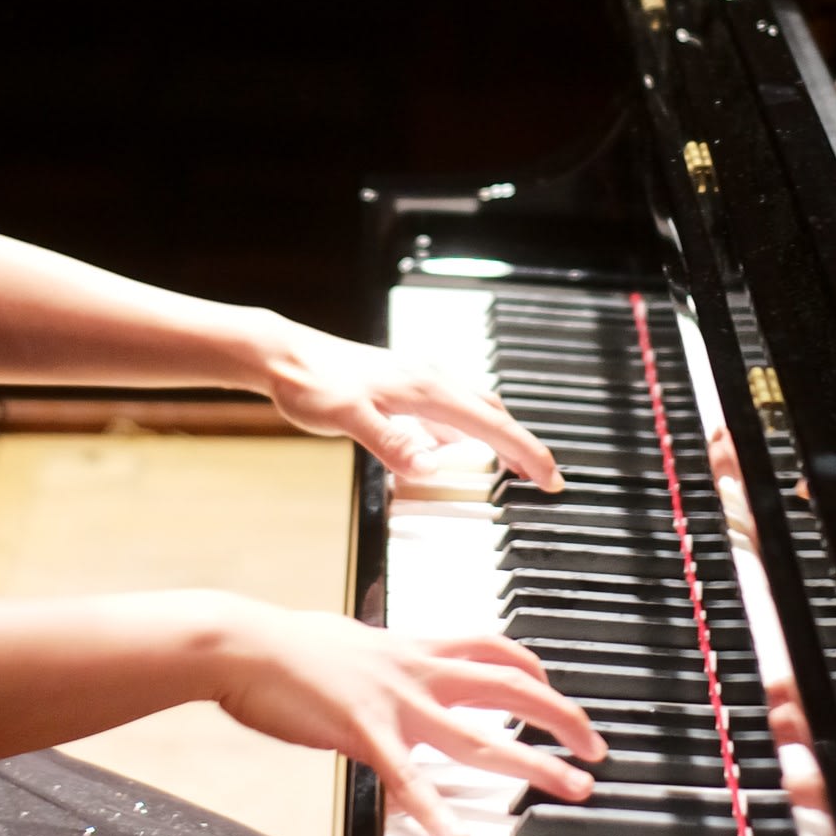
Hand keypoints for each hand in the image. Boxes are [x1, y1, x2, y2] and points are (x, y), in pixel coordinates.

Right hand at [201, 599, 607, 835]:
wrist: (244, 643)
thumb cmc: (286, 645)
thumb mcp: (349, 640)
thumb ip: (378, 655)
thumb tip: (379, 655)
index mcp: (414, 647)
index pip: (493, 648)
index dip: (534, 667)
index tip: (555, 688)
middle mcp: (418, 671)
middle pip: (511, 688)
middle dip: (563, 717)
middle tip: (597, 748)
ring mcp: (397, 703)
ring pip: (482, 735)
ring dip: (534, 763)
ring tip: (572, 788)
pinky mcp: (365, 733)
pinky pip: (411, 779)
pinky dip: (438, 811)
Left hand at [256, 324, 562, 490]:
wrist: (283, 355)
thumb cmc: (312, 382)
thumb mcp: (347, 417)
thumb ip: (390, 442)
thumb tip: (429, 467)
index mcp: (428, 389)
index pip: (493, 426)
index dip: (527, 454)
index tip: (551, 479)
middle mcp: (430, 381)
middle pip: (493, 415)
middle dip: (522, 446)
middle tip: (543, 479)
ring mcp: (417, 383)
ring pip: (473, 411)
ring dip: (497, 437)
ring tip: (512, 466)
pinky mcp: (402, 388)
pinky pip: (449, 412)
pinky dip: (467, 432)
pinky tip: (455, 448)